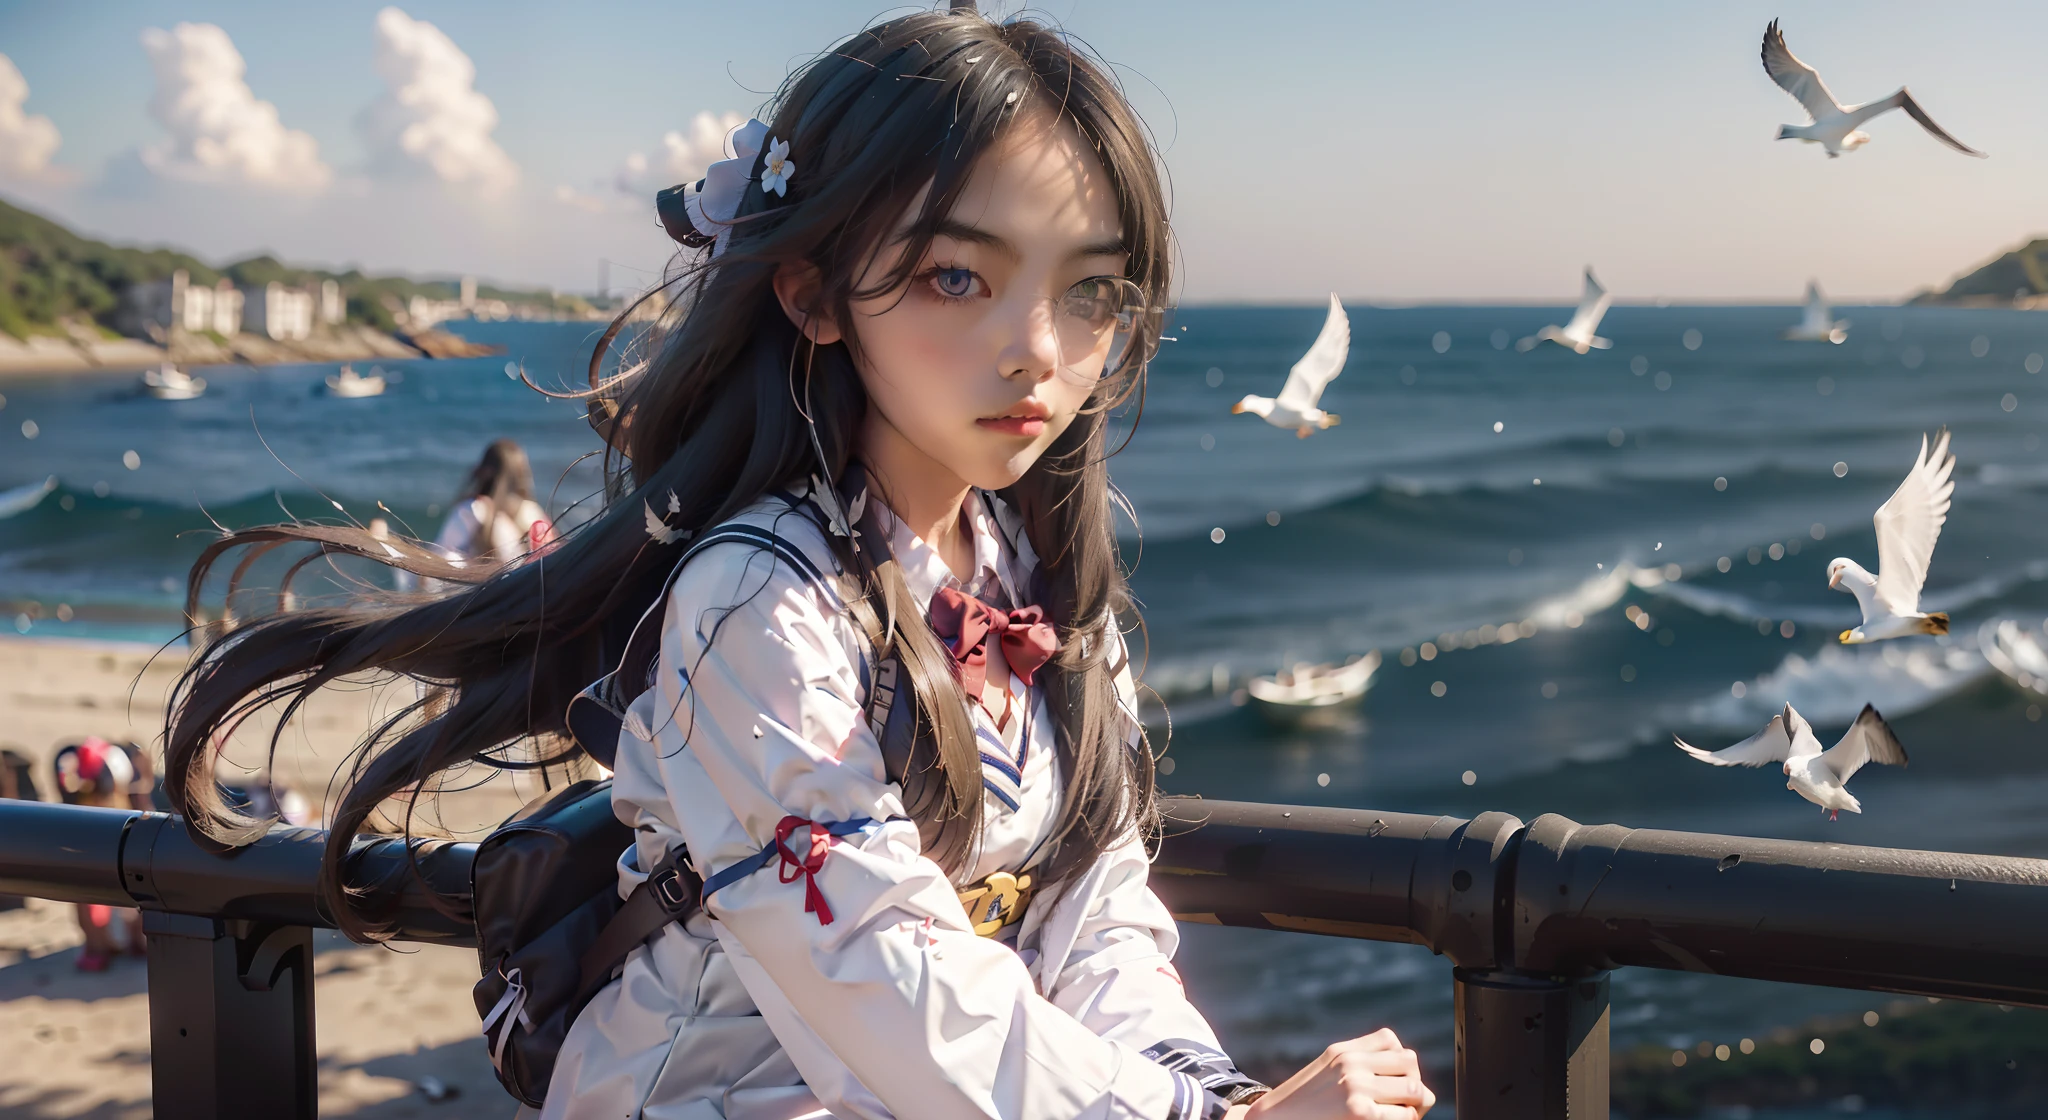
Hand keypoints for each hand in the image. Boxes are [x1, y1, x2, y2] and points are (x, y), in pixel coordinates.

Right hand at [1239, 1029, 1435, 1119]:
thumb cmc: (1305, 1106)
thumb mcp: (1329, 1075)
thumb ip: (1364, 1070)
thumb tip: (1424, 1093)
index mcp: (1342, 1052)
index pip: (1391, 1042)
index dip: (1398, 1064)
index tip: (1388, 1083)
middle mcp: (1351, 1064)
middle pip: (1410, 1062)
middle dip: (1412, 1083)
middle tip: (1401, 1104)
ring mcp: (1356, 1088)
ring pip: (1415, 1090)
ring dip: (1414, 1106)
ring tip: (1397, 1116)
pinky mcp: (1360, 1113)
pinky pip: (1406, 1116)